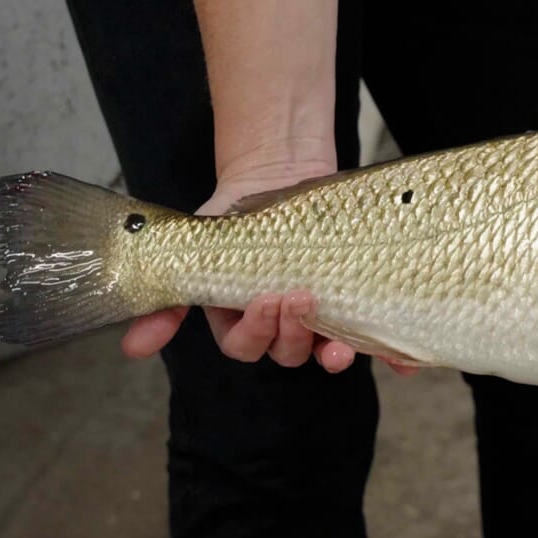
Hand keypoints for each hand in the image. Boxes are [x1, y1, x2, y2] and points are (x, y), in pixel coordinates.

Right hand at [118, 165, 418, 375]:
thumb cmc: (238, 218)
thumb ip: (169, 298)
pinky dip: (388, 353)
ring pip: (324, 351)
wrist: (281, 175)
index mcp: (241, 319)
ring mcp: (321, 316)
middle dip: (292, 334)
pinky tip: (404, 362)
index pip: (244, 346)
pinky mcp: (357, 300)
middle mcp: (282, 326)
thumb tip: (134, 347)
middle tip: (300, 297)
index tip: (266, 300)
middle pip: (285, 353)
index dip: (255, 332)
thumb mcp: (198, 250)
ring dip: (334, 355)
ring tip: (342, 344)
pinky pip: (373, 337)